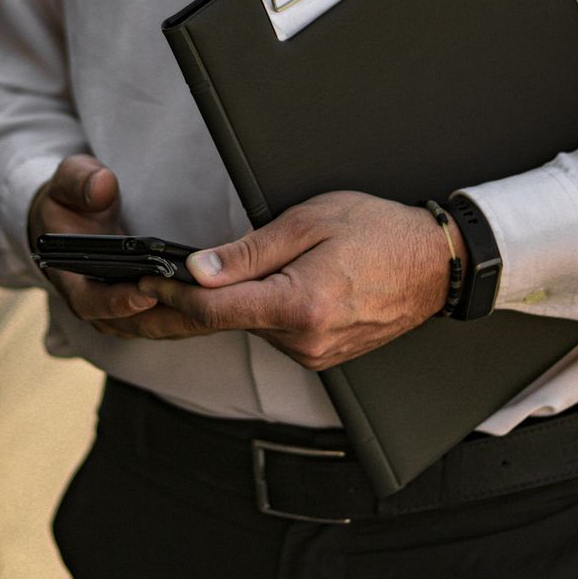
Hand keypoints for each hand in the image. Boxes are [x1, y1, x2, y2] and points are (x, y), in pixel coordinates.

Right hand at [26, 154, 220, 341]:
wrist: (71, 222)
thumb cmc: (69, 204)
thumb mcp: (68, 183)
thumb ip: (80, 182)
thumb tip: (101, 186)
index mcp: (73, 279)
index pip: (92, 302)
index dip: (117, 302)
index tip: (145, 293)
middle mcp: (98, 304)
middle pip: (136, 322)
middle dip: (170, 316)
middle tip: (203, 303)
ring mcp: (123, 312)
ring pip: (159, 326)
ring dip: (190, 319)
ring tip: (221, 304)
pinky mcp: (145, 310)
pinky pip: (172, 320)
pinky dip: (196, 315)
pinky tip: (223, 302)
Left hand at [136, 191, 461, 370]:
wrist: (438, 264)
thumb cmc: (380, 232)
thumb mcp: (309, 222)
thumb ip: (249, 251)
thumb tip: (198, 269)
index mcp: (300, 305)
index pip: (214, 309)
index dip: (170, 295)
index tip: (142, 280)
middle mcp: (305, 341)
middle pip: (226, 322)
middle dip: (184, 305)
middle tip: (139, 293)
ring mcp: (315, 355)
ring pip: (250, 328)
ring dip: (229, 305)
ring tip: (208, 278)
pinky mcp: (322, 357)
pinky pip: (275, 333)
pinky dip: (259, 313)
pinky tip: (259, 291)